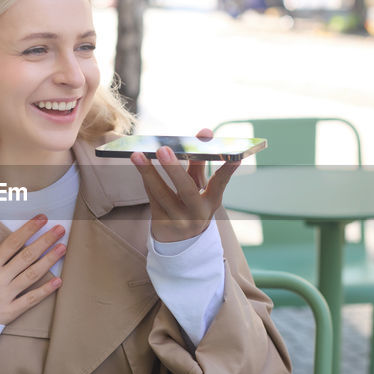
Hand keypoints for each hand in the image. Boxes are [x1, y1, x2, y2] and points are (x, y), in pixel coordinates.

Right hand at [0, 215, 65, 324]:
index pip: (13, 243)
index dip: (28, 229)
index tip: (42, 219)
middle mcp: (1, 279)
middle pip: (27, 256)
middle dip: (45, 241)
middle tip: (60, 230)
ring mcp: (7, 295)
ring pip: (32, 275)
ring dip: (49, 261)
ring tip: (63, 248)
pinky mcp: (10, 311)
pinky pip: (30, 300)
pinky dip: (45, 291)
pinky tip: (58, 282)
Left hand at [130, 128, 240, 242]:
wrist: (180, 242)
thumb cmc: (191, 203)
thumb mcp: (200, 187)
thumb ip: (200, 161)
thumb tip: (205, 132)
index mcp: (211, 202)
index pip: (220, 183)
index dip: (228, 170)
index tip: (236, 156)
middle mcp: (197, 213)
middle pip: (186, 190)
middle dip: (174, 169)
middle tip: (162, 149)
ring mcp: (178, 221)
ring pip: (161, 194)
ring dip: (148, 172)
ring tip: (137, 155)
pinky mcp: (161, 224)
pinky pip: (151, 197)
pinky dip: (146, 179)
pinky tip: (139, 165)